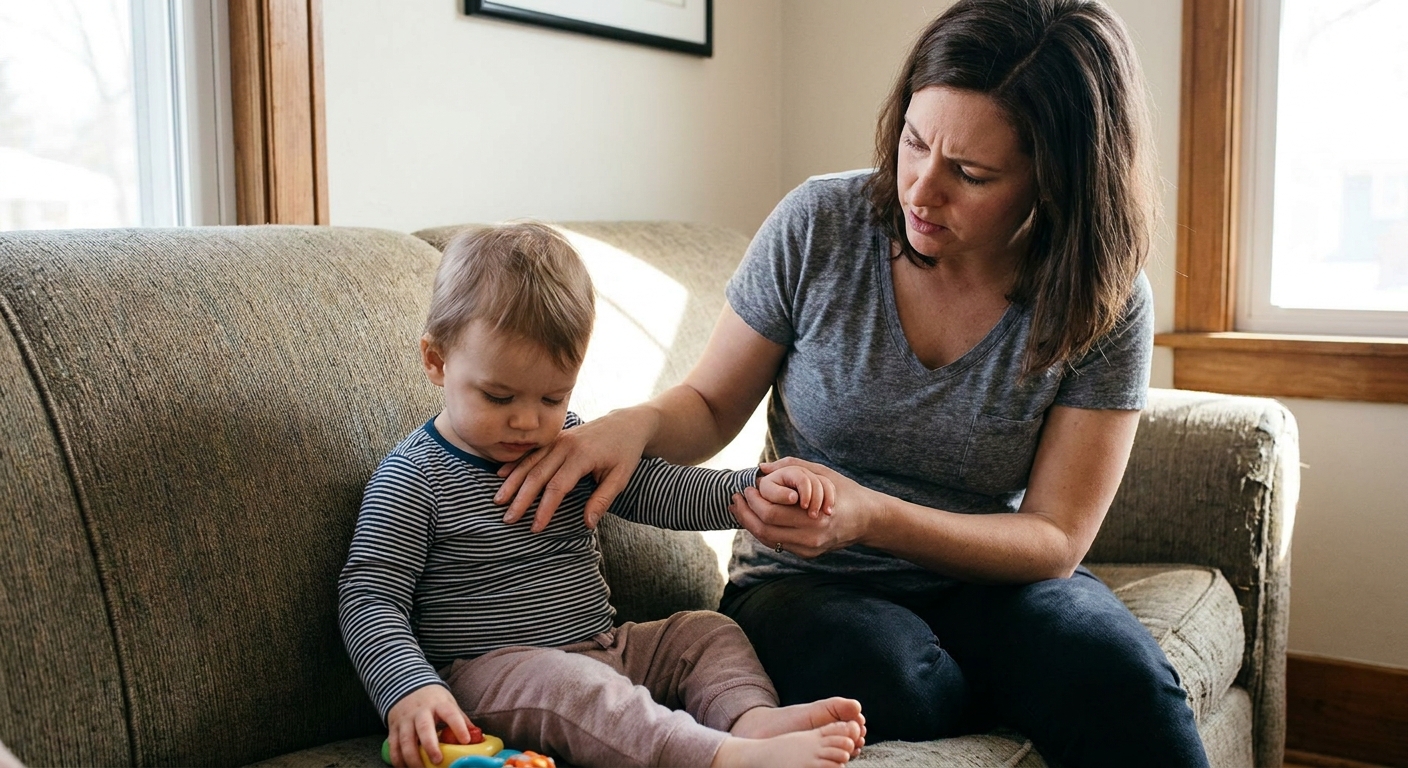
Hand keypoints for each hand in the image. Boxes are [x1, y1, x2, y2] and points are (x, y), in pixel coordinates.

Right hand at [386, 684, 474, 767]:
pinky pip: (393, 746)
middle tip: (438, 760)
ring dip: (412, 758)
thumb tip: (477, 736)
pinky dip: (397, 759)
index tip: (465, 740)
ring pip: (405, 740)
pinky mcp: (393, 727)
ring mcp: (405, 720)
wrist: (406, 685)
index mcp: (438, 704)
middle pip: (424, 728)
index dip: (458, 726)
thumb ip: (460, 719)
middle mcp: (420, 711)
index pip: (450, 714)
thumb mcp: (448, 702)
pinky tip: (404, 767)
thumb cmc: (432, 699)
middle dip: (430, 746)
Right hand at [495, 407, 654, 531]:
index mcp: (582, 456)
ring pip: (530, 462)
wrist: (626, 423)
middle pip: (537, 475)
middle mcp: (565, 445)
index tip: (535, 527)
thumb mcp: (621, 478)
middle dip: (521, 499)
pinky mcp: (555, 438)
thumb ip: (602, 500)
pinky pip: (532, 452)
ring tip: (499, 501)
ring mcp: (558, 440)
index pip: (557, 487)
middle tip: (508, 519)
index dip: (545, 509)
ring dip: (513, 482)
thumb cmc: (625, 452)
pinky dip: (516, 464)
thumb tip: (587, 524)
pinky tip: (501, 475)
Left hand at [730, 457, 876, 558]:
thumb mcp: (822, 473)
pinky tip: (755, 518)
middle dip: (745, 513)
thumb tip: (763, 468)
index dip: (752, 501)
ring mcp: (808, 549)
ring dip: (750, 523)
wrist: (867, 519)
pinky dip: (763, 531)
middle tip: (736, 497)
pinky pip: (777, 544)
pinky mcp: (807, 555)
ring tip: (739, 507)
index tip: (745, 487)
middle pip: (764, 529)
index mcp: (814, 518)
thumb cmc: (844, 491)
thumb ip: (792, 467)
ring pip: (768, 540)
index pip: (770, 513)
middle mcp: (810, 538)